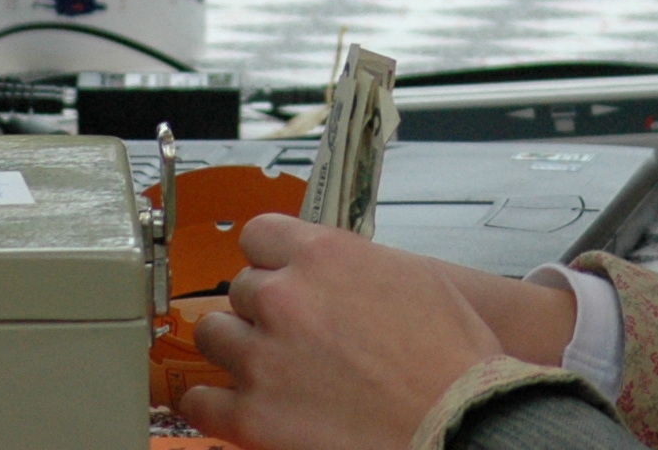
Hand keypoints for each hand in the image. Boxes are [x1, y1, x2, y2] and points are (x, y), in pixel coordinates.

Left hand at [182, 217, 518, 449]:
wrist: (458, 422)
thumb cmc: (450, 362)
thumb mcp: (413, 278)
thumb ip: (355, 265)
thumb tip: (334, 269)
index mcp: (324, 256)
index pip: (259, 234)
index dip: (270, 257)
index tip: (277, 272)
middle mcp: (285, 299)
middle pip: (239, 287)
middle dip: (262, 309)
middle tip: (290, 331)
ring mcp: (263, 358)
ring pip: (213, 335)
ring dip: (236, 347)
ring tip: (264, 365)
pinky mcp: (252, 416)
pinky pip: (199, 401)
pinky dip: (211, 402)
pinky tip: (230, 404)